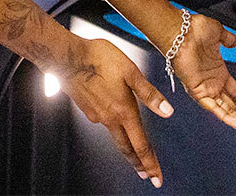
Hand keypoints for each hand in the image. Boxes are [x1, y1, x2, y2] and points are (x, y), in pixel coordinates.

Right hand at [54, 36, 175, 186]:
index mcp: (123, 111)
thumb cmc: (98, 59)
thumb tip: (167, 111)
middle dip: (138, 164)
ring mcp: (96, 115)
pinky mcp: (87, 109)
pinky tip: (115, 120)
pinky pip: (104, 122)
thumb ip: (149, 93)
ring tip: (133, 153)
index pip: (141, 145)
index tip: (156, 178)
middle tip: (147, 175)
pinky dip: (113, 127)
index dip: (150, 163)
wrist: (67, 57)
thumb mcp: (131, 72)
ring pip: (115, 137)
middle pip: (127, 148)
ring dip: (127, 148)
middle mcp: (109, 118)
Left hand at [169, 14, 235, 146]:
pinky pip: (213, 107)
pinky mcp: (197, 90)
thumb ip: (228, 39)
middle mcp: (213, 84)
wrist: (180, 30)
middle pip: (233, 109)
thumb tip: (234, 41)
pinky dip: (224, 116)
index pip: (235, 94)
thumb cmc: (194, 29)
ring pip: (226, 112)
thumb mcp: (218, 33)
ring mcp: (206, 88)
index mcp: (219, 73)